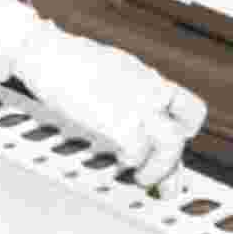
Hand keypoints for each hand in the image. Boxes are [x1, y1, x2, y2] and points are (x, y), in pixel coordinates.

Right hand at [0, 0, 205, 189]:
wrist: (45, 51)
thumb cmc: (66, 59)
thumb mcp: (108, 69)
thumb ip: (123, 90)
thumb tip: (120, 108)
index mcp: (147, 78)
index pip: (187, 105)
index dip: (186, 128)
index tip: (177, 144)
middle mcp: (149, 90)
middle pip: (184, 130)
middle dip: (176, 160)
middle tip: (167, 182)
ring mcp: (136, 105)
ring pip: (171, 145)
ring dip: (160, 168)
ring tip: (142, 178)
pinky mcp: (117, 120)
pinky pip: (138, 152)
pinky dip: (132, 163)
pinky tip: (121, 163)